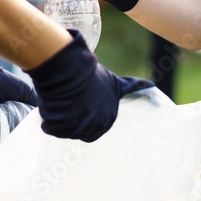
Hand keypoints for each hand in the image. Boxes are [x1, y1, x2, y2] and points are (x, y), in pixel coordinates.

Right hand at [27, 29, 151, 141]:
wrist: (70, 69)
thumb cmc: (91, 74)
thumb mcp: (114, 83)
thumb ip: (128, 88)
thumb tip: (151, 85)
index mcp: (109, 118)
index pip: (97, 128)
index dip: (85, 115)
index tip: (79, 105)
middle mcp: (96, 126)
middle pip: (79, 130)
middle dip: (71, 118)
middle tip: (68, 103)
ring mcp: (79, 128)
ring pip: (64, 129)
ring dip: (60, 117)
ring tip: (62, 100)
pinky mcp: (62, 128)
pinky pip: (50, 127)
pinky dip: (49, 118)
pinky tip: (53, 104)